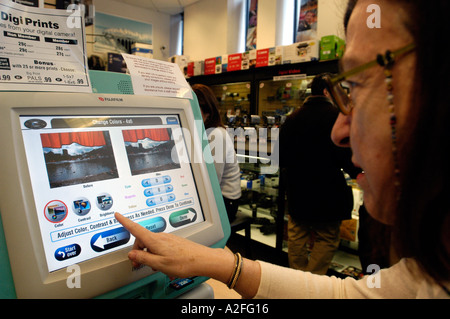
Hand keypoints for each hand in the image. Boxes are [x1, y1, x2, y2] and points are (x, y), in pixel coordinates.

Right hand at [114, 212, 230, 279]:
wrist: (202, 260)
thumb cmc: (184, 262)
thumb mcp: (159, 264)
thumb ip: (143, 258)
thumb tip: (132, 254)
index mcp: (155, 240)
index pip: (136, 228)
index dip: (125, 222)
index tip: (118, 215)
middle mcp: (161, 237)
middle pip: (142, 240)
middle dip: (138, 251)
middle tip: (138, 264)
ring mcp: (168, 239)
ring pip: (152, 245)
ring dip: (149, 255)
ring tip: (155, 267)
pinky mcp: (174, 242)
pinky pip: (160, 247)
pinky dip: (157, 254)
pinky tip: (163, 264)